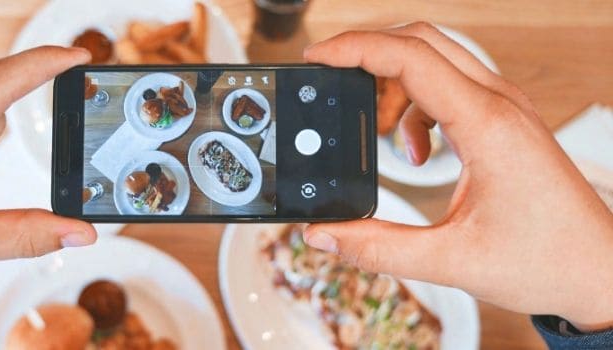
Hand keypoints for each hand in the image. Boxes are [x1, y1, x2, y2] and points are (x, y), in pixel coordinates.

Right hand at [303, 22, 612, 330]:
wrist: (598, 271)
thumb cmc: (546, 261)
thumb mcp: (450, 261)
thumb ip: (378, 248)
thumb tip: (324, 234)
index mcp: (486, 125)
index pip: (411, 57)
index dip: (356, 49)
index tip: (318, 58)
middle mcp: (498, 104)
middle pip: (421, 41)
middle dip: (367, 54)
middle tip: (331, 80)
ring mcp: (504, 108)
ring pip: (434, 60)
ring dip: (392, 84)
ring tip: (376, 132)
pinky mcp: (503, 121)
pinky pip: (448, 87)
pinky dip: (415, 107)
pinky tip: (415, 151)